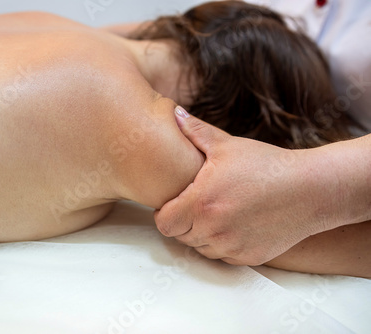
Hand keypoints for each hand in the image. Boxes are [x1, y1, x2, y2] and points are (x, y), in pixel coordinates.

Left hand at [154, 107, 338, 265]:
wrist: (312, 190)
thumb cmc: (267, 165)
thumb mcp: (228, 145)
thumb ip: (195, 131)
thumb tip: (173, 113)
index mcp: (201, 203)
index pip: (163, 223)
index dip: (164, 213)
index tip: (173, 201)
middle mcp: (213, 230)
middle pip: (180, 236)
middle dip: (182, 222)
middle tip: (195, 203)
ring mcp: (232, 247)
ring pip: (200, 247)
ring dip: (201, 233)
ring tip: (215, 212)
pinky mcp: (249, 258)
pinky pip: (222, 256)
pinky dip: (222, 243)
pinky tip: (234, 223)